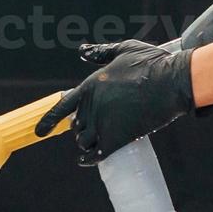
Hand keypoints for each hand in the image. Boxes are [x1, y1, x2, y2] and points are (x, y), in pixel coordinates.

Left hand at [37, 39, 197, 159]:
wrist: (172, 81)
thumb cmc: (151, 63)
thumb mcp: (123, 50)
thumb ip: (101, 52)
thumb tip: (83, 51)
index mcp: (90, 86)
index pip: (62, 107)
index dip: (49, 121)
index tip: (40, 131)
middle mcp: (92, 105)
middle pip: (77, 126)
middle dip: (81, 128)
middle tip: (92, 128)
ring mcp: (104, 123)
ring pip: (85, 141)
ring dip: (87, 143)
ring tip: (96, 141)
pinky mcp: (118, 137)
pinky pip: (97, 154)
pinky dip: (90, 159)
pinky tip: (87, 161)